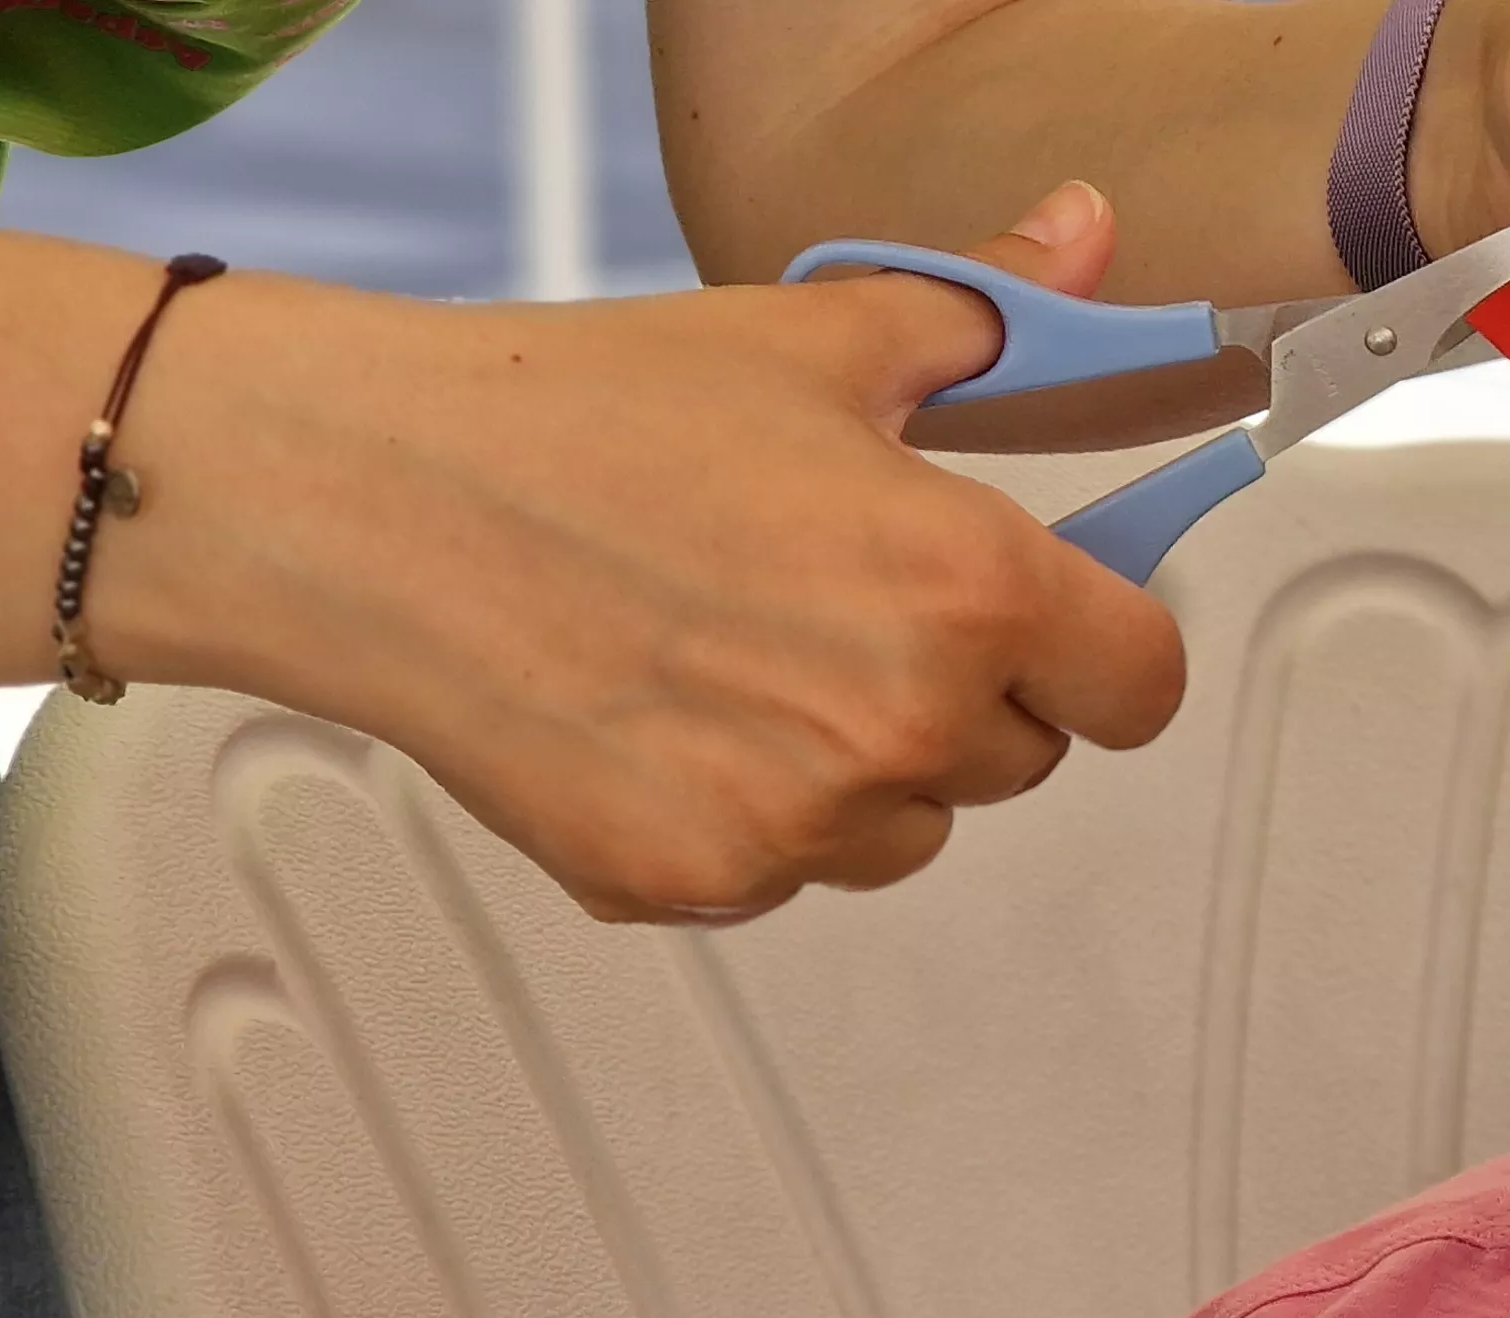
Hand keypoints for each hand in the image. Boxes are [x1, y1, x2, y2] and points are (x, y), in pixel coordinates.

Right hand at [116, 184, 1185, 924]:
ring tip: (740, 652)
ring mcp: (794, 826)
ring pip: (903, 830)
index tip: (1053, 619)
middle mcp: (899, 728)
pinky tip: (661, 712)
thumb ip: (987, 312)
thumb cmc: (574, 416)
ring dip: (861, 768)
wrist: (370, 503)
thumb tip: (1078, 242)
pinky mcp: (692, 884)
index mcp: (966, 588)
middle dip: (963, 691)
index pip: (1140, 684)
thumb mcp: (814, 337)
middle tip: (840, 601)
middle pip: (1021, 756)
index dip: (1100, 645)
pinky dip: (743, 815)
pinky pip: (779, 873)